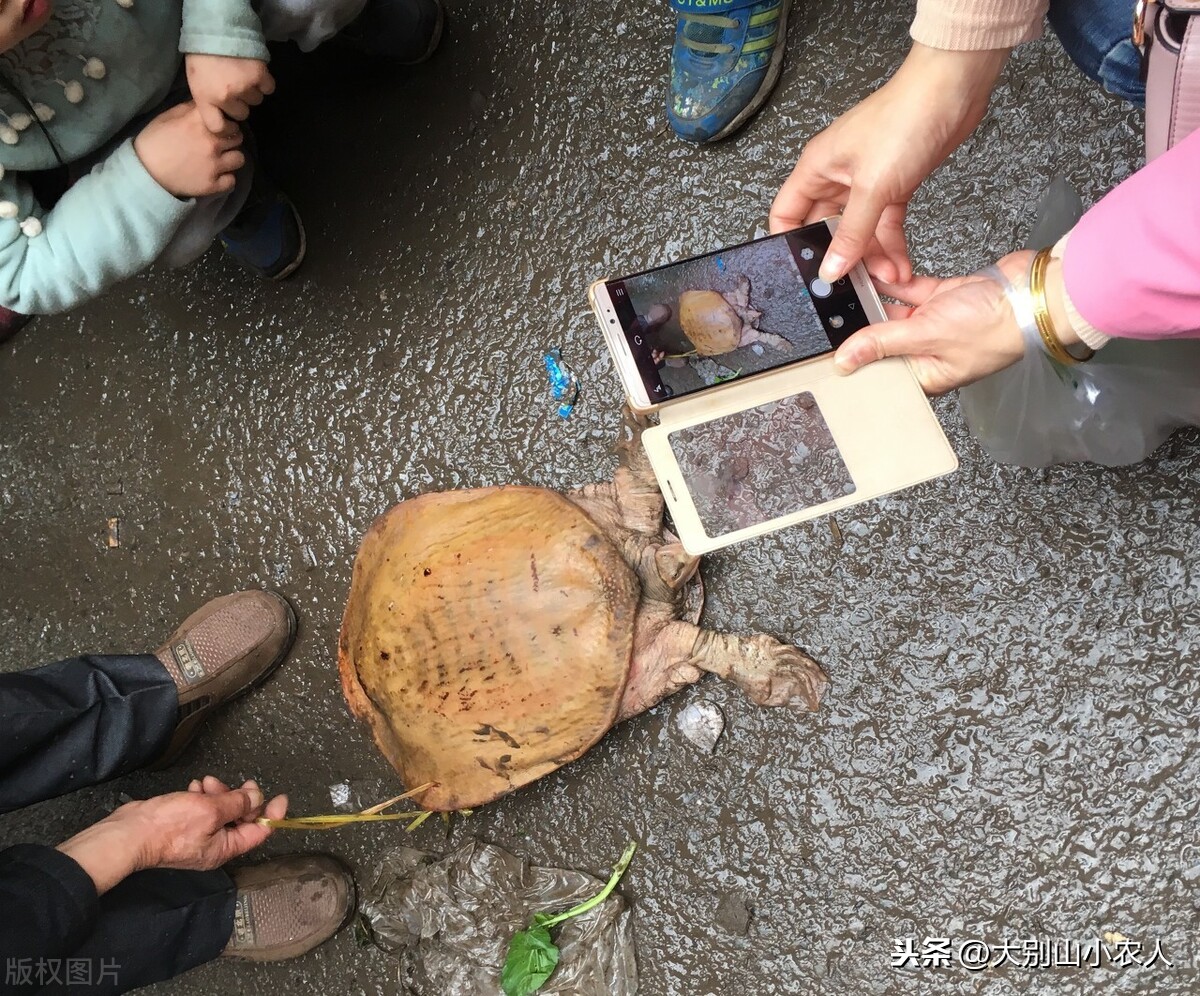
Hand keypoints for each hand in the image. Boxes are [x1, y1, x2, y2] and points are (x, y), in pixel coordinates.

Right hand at [57, 777, 286, 894]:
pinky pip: (202, 808)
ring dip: (219, 792)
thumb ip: (238, 804)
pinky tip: (194, 787)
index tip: (280, 796)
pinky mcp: (182, 825)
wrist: (129, 833)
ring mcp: (197, 835)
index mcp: (225, 849)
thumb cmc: (169, 827)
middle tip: (239, 783)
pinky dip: (202, 795)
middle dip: (241, 797)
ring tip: (207, 783)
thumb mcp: (211, 811)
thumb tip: (257, 797)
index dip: (271, 813)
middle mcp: (214, 845)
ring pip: (221, 810)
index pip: (259, 832)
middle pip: (240, 818)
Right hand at [134, 102, 245, 196]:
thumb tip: (207, 105)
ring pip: (240, 158)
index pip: (228, 117)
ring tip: (220, 160)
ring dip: (232, 158)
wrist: (145, 171)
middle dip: (230, 139)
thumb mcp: (169, 116)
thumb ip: (190, 109)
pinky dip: (226, 179)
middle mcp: (211, 142)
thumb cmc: (154, 140)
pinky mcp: (213, 184)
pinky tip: (217, 176)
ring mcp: (214, 164)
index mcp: (200, 122)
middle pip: (238, 137)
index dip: (225, 122)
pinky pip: (233, 180)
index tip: (221, 126)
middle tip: (220, 143)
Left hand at [186, 54, 275, 131]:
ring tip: (243, 76)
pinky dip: (264, 83)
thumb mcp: (196, 83)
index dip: (227, 129)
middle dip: (240, 104)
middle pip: (242, 113)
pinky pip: (268, 88)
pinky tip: (255, 73)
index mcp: (206, 98)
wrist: (215, 29)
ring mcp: (244, 86)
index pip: (218, 127)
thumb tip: (223, 117)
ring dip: (252, 92)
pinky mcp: (259, 75)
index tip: (231, 126)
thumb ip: (208, 102)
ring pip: (256, 101)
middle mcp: (226, 96)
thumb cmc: (201, 56)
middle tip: (235, 88)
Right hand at [769, 43, 1010, 283]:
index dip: (789, 244)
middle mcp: (837, 176)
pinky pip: (885, 224)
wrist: (952, 90)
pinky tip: (900, 264)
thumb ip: (851, 234)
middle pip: (826, 229)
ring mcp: (866, 182)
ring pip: (859, 231)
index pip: (786, 214)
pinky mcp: (893, 185)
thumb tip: (830, 268)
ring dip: (873, 256)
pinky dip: (892, 245)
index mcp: (816, 168)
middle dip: (840, 257)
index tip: (802, 272)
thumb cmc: (905, 118)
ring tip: (888, 278)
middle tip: (850, 284)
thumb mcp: (872, 187)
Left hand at [833, 250, 1034, 394]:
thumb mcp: (927, 336)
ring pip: (893, 311)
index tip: (828, 346)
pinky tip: (874, 273)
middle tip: (833, 307)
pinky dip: (895, 282)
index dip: (854, 359)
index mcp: (924, 375)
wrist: (1033, 292)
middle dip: (861, 322)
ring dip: (875, 297)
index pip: (878, 371)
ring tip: (848, 285)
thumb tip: (844, 362)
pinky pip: (910, 291)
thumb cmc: (994, 327)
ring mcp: (934, 324)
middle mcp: (926, 352)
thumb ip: (882, 343)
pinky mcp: (942, 298)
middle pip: (881, 339)